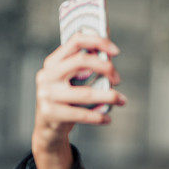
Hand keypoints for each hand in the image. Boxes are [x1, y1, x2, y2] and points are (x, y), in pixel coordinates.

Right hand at [32, 32, 126, 152]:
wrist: (47, 128)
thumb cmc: (64, 100)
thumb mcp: (69, 80)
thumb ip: (85, 67)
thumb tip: (109, 53)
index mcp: (52, 62)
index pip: (75, 41)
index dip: (98, 42)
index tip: (116, 51)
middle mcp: (47, 75)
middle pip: (82, 61)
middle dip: (106, 67)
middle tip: (117, 79)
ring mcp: (47, 94)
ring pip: (86, 93)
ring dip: (110, 96)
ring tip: (122, 100)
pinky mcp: (50, 113)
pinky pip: (82, 114)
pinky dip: (99, 116)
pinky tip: (107, 118)